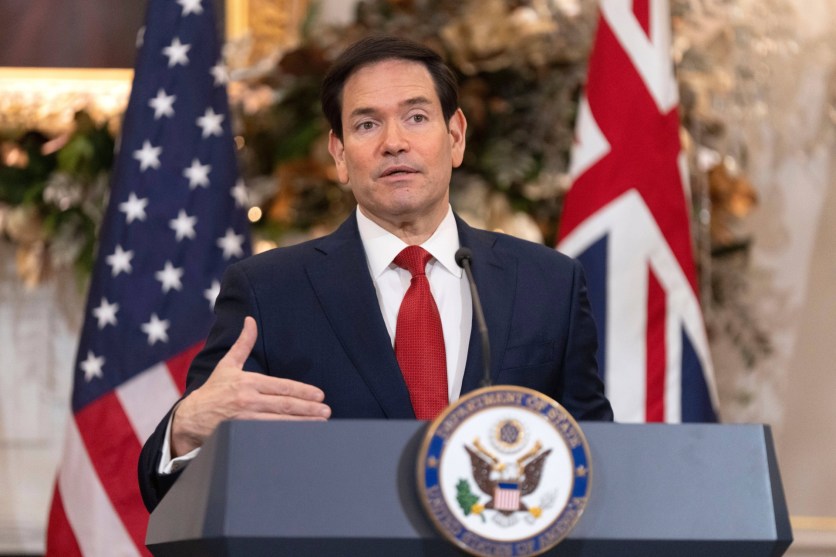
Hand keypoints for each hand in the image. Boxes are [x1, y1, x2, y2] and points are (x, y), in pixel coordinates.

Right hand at [170, 316, 330, 456]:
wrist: (192, 417)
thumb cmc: (214, 389)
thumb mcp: (228, 364)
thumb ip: (244, 344)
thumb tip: (250, 320)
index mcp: (248, 383)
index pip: (282, 387)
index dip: (302, 391)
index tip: (319, 394)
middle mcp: (249, 401)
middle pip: (285, 405)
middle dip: (308, 408)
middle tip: (326, 410)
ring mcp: (246, 419)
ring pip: (280, 422)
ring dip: (303, 423)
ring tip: (321, 422)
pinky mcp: (243, 434)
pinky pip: (269, 434)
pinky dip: (287, 434)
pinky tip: (302, 435)